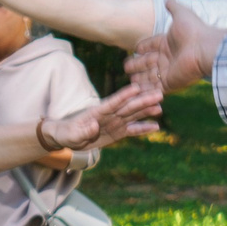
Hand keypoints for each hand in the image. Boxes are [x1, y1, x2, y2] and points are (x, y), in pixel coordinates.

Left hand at [42, 83, 166, 150]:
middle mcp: (109, 115)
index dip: (124, 95)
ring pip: (133, 115)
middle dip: (142, 100)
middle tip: (158, 94)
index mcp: (97, 112)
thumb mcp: (71, 135)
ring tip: (160, 106)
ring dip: (146, 110)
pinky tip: (155, 126)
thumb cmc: (67, 134)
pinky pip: (132, 130)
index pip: (112, 102)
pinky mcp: (117, 131)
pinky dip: (143, 128)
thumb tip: (94, 126)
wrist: (67, 137)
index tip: (137, 88)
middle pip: (127, 106)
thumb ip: (83, 131)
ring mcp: (114, 122)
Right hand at [125, 6, 226, 95]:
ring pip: (150, 76)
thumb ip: (173, 7)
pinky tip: (135, 89)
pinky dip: (146, 90)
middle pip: (149, 62)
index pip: (152, 45)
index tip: (134, 50)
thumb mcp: (181, 14)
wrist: (205, 48)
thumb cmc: (193, 31)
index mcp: (169, 43)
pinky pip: (155, 88)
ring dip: (140, 78)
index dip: (143, 47)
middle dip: (137, 65)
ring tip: (129, 79)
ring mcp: (170, 72)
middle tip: (125, 67)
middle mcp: (169, 58)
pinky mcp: (170, 83)